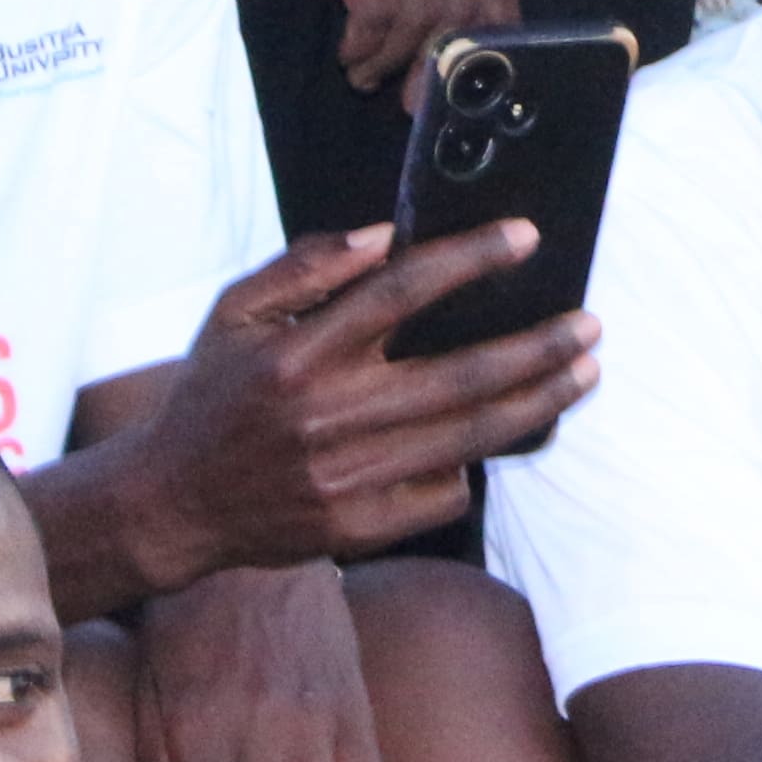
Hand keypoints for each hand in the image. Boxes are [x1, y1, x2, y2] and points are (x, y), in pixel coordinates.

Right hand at [122, 226, 601, 576]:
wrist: (172, 504)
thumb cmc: (212, 396)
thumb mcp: (235, 312)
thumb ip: (307, 266)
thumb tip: (386, 235)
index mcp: (300, 353)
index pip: (403, 292)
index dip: (470, 259)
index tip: (525, 237)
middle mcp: (328, 416)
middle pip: (459, 374)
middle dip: (537, 347)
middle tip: (589, 324)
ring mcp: (346, 477)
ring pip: (467, 437)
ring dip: (536, 404)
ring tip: (583, 373)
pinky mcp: (357, 527)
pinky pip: (441, 491)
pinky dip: (474, 463)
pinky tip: (501, 438)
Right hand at [300, 0, 524, 100]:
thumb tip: (455, 27)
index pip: (501, 12)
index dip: (486, 55)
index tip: (467, 86)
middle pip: (457, 32)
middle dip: (432, 75)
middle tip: (409, 103)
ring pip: (412, 33)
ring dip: (385, 63)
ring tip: (364, 75)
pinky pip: (372, 24)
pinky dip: (360, 47)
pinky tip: (348, 51)